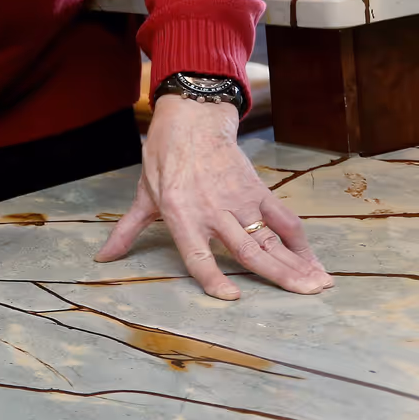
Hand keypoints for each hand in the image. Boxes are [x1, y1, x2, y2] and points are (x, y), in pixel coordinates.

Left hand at [96, 96, 330, 299]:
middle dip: (277, 276)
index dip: (213, 278)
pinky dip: (299, 240)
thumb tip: (103, 258)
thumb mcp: (142, 196)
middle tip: (303, 296)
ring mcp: (239, 201)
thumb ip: (127, 231)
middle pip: (247, 251)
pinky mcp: (258, 190)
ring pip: (270, 238)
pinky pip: (283, 218)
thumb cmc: (163, 159)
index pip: (198, 256)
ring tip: (317, 285)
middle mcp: (212, 211)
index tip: (231, 298)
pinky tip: (312, 260)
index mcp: (180, 215)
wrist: (191, 121)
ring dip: (296, 263)